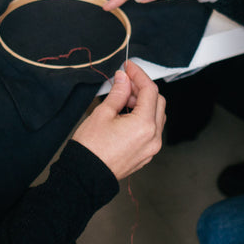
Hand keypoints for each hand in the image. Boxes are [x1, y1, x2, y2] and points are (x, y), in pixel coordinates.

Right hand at [71, 60, 165, 178]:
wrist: (85, 176)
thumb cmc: (91, 148)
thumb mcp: (102, 113)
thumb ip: (118, 93)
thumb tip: (123, 79)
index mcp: (144, 125)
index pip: (150, 91)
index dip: (139, 75)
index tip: (129, 67)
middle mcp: (153, 137)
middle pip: (158, 102)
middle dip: (142, 88)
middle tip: (125, 82)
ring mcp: (151, 148)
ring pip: (157, 116)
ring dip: (144, 103)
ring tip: (123, 99)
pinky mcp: (145, 154)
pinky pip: (151, 130)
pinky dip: (143, 117)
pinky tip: (126, 114)